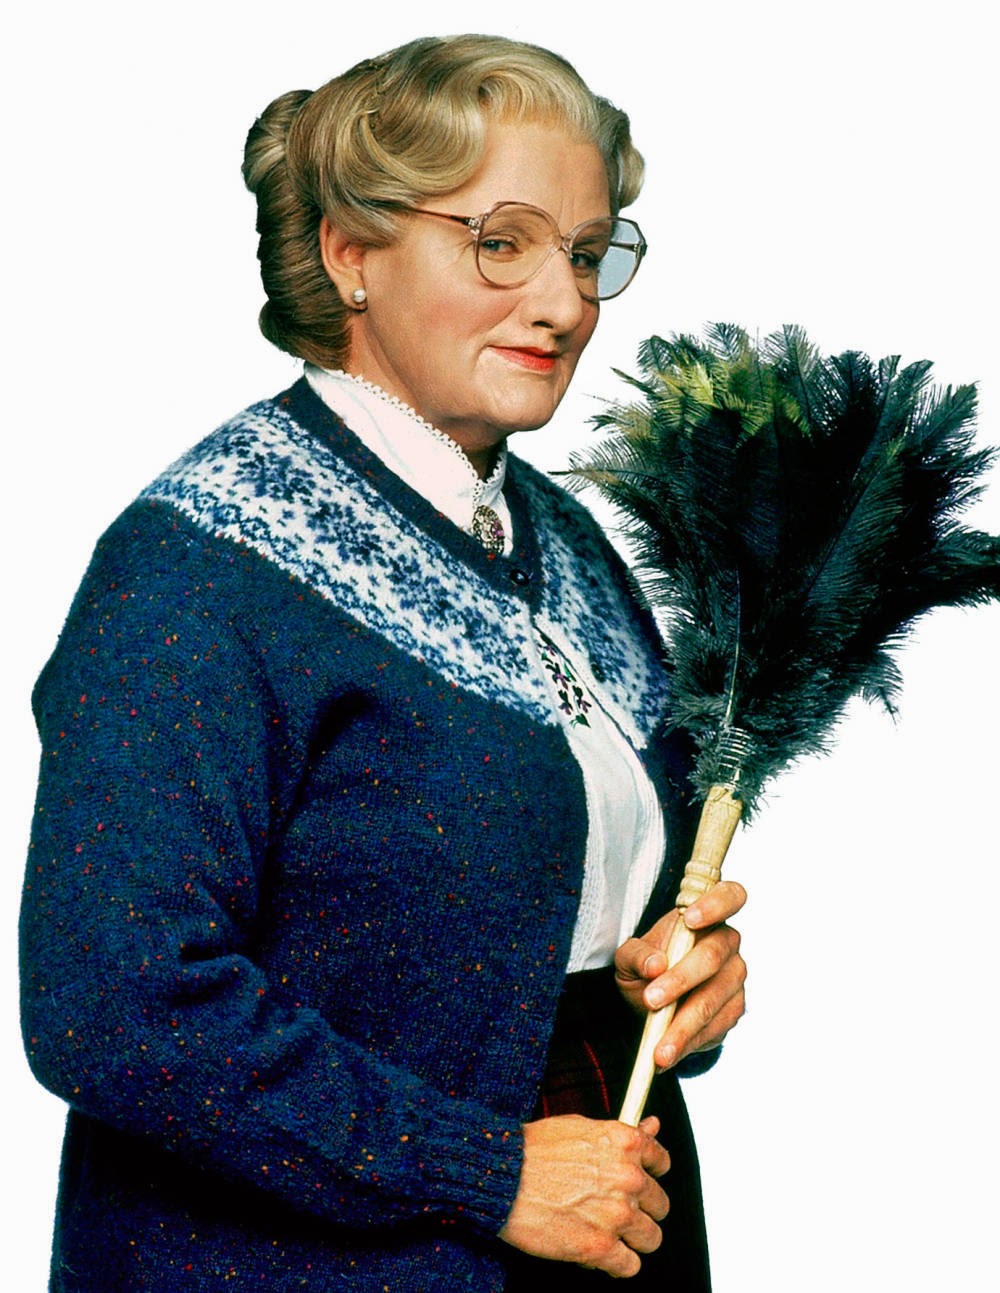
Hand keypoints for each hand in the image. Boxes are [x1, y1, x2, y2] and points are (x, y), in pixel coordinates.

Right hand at [498, 1114, 669, 1276]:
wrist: (501, 1177)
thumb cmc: (532, 1150)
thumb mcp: (580, 1127)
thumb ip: (621, 1132)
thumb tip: (652, 1125)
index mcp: (625, 1143)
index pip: (661, 1162)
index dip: (650, 1173)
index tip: (641, 1180)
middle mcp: (628, 1178)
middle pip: (659, 1205)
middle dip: (641, 1209)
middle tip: (617, 1208)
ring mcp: (616, 1215)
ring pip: (651, 1238)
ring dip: (632, 1238)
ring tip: (608, 1232)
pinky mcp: (600, 1248)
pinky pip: (630, 1267)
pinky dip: (616, 1264)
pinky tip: (598, 1252)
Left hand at [614, 880, 746, 1068]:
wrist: (651, 1002)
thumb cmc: (644, 967)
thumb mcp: (627, 959)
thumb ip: (636, 955)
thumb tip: (655, 964)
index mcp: (705, 916)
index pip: (729, 896)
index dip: (715, 904)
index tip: (689, 919)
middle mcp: (727, 943)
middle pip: (714, 955)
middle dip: (681, 979)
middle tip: (650, 1000)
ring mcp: (735, 978)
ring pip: (715, 998)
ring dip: (684, 1024)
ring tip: (657, 1048)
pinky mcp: (734, 1010)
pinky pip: (716, 1027)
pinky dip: (690, 1042)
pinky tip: (669, 1053)